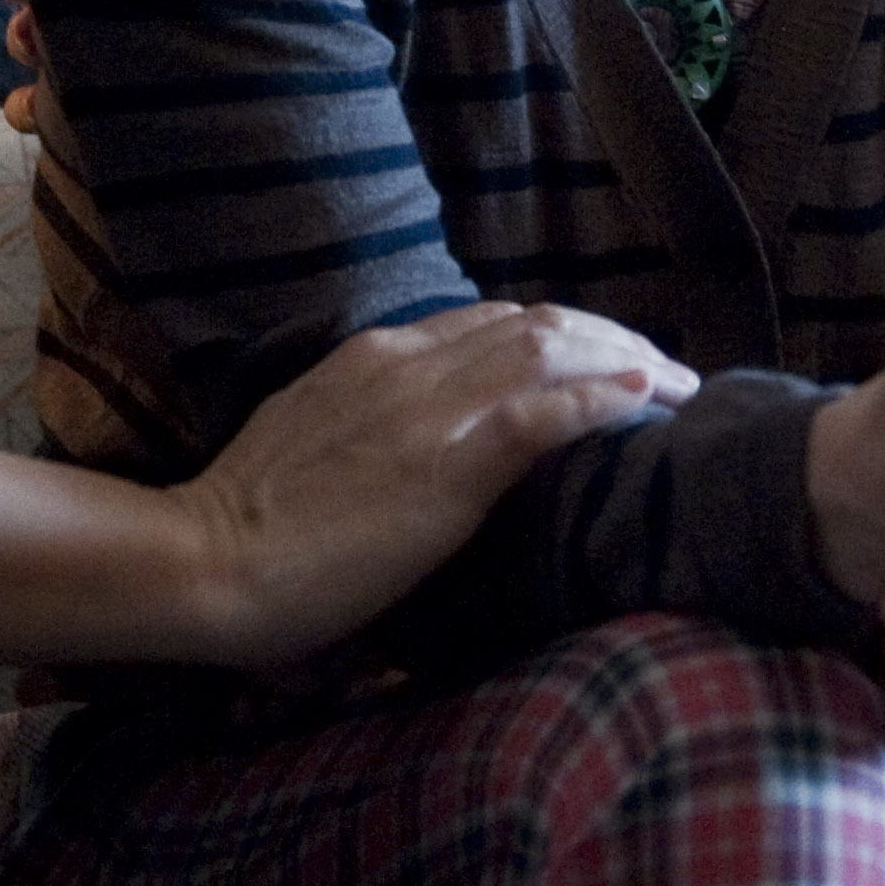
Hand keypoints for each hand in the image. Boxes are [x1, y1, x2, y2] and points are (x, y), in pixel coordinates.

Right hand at [175, 302, 696, 669]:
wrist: (205, 561)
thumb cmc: (252, 529)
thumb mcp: (318, 449)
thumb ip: (372, 436)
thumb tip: (413, 463)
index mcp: (375, 358)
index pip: (490, 323)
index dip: (561, 335)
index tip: (610, 358)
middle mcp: (407, 364)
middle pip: (535, 324)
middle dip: (612, 337)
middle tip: (669, 369)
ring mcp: (426, 412)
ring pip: (549, 352)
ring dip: (625, 359)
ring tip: (679, 384)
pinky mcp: (442, 469)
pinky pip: (538, 415)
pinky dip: (600, 397)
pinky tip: (644, 398)